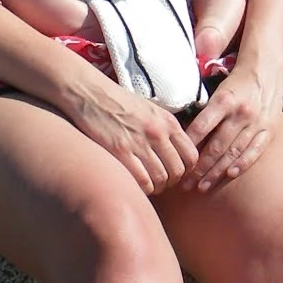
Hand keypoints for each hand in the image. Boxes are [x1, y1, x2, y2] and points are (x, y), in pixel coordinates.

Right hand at [68, 72, 199, 196]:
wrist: (91, 93)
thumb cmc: (120, 103)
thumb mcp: (151, 110)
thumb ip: (165, 130)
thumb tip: (176, 153)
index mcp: (168, 122)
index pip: (191, 155)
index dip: (186, 170)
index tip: (176, 173)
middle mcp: (157, 132)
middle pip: (177, 170)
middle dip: (171, 182)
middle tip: (162, 183)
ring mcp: (139, 143)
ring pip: (161, 178)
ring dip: (157, 187)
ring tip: (149, 186)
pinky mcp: (120, 152)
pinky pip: (142, 181)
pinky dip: (142, 188)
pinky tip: (136, 184)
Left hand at [181, 63, 282, 191]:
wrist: (266, 70)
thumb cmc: (235, 83)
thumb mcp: (217, 91)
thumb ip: (204, 112)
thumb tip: (184, 136)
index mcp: (224, 100)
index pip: (202, 127)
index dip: (189, 146)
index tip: (178, 162)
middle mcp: (240, 113)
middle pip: (217, 146)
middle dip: (199, 168)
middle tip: (185, 184)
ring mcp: (256, 123)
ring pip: (233, 152)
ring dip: (216, 172)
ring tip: (202, 186)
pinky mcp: (269, 130)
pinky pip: (254, 151)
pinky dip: (242, 164)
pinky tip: (229, 175)